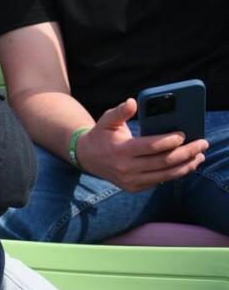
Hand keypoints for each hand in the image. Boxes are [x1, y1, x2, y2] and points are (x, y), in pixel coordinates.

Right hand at [75, 99, 207, 191]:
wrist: (86, 157)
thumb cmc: (102, 134)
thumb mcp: (107, 120)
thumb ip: (121, 111)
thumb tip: (133, 102)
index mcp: (120, 150)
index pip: (151, 146)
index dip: (170, 140)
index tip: (183, 134)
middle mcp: (125, 168)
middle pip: (163, 162)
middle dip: (187, 153)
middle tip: (202, 144)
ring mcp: (129, 180)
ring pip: (165, 175)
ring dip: (186, 166)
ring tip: (199, 157)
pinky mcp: (133, 187)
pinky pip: (159, 181)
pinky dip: (175, 173)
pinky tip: (186, 165)